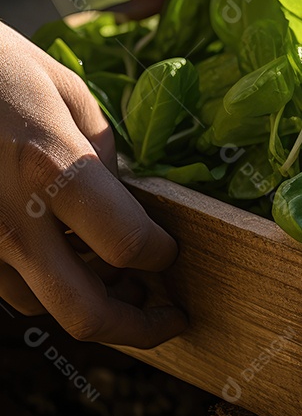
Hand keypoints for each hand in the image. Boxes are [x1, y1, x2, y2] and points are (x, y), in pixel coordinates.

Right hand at [0, 22, 185, 347]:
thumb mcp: (62, 88)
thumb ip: (102, 149)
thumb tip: (125, 194)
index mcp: (52, 168)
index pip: (129, 245)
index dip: (162, 255)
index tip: (171, 250)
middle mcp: (11, 219)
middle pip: (86, 312)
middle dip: (139, 327)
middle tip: (168, 316)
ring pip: (44, 307)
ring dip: (90, 301)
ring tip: (117, 279)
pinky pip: (5, 288)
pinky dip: (43, 284)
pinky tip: (61, 258)